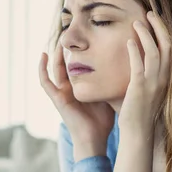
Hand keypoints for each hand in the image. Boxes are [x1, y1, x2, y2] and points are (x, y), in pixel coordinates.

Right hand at [39, 40, 114, 157]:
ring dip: (55, 54)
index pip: (78, 65)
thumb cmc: (102, 120)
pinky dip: (42, 68)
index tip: (86, 36)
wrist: (95, 139)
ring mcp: (61, 93)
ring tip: (59, 39)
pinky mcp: (56, 98)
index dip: (79, 52)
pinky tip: (43, 55)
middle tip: (72, 32)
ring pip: (54, 69)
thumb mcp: (107, 95)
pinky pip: (45, 81)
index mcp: (80, 87)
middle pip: (65, 64)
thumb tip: (129, 66)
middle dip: (67, 49)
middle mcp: (69, 88)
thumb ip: (112, 82)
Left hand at [118, 11, 170, 134]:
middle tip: (149, 13)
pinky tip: (129, 41)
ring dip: (146, 35)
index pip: (171, 49)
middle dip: (159, 26)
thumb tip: (131, 53)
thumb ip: (142, 71)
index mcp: (167, 77)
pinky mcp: (140, 88)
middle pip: (168, 45)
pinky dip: (135, 51)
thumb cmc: (138, 110)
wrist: (138, 132)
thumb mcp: (146, 87)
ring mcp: (154, 83)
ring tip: (137, 22)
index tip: (156, 20)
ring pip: (155, 52)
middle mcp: (164, 78)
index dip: (165, 32)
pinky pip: (139, 65)